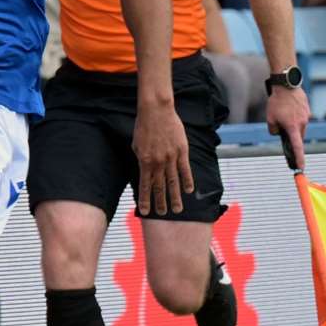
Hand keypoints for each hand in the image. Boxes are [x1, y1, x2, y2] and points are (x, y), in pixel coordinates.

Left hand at [131, 97, 192, 214]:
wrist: (156, 111)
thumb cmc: (143, 126)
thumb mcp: (136, 144)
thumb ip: (141, 159)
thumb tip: (144, 170)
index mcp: (144, 161)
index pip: (145, 185)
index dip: (145, 199)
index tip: (145, 211)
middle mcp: (158, 162)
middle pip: (160, 187)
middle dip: (160, 202)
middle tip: (162, 214)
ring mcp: (171, 157)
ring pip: (173, 181)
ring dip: (175, 197)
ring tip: (177, 209)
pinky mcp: (182, 151)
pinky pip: (185, 169)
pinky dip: (187, 181)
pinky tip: (189, 191)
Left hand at [266, 85, 308, 170]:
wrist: (287, 84)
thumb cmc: (277, 102)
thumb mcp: (270, 118)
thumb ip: (273, 130)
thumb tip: (278, 133)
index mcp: (293, 127)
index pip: (297, 147)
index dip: (299, 158)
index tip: (301, 167)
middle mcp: (302, 123)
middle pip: (298, 136)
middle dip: (291, 136)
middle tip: (282, 128)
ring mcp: (306, 116)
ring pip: (300, 127)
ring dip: (293, 125)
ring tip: (283, 114)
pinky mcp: (307, 109)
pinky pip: (301, 117)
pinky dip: (295, 116)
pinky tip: (288, 109)